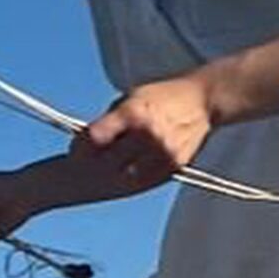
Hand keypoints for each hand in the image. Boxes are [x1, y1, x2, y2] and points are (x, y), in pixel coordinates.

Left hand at [78, 74, 214, 191]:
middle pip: (105, 161)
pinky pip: (144, 180)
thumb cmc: (163, 96)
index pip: (94, 138)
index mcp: (132, 113)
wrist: (203, 101)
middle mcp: (146, 134)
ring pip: (123, 176)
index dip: (81, 147)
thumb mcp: (131, 98)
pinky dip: (132, 179)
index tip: (75, 150)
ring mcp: (160, 152)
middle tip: (85, 166)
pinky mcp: (173, 166)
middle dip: (93, 164)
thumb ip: (111, 120)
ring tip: (106, 171)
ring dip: (112, 175)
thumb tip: (88, 140)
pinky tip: (126, 173)